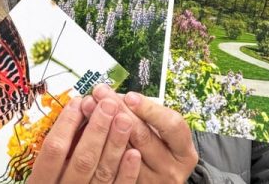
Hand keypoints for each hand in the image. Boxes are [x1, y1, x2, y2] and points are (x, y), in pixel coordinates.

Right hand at [28, 95, 140, 183]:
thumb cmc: (57, 180)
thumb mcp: (48, 169)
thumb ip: (61, 147)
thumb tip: (79, 110)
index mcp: (43, 181)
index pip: (53, 150)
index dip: (66, 124)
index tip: (79, 101)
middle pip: (82, 160)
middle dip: (97, 129)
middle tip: (108, 104)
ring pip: (103, 173)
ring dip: (115, 145)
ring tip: (125, 120)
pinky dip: (126, 172)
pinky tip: (134, 153)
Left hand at [83, 85, 198, 182]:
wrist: (157, 176)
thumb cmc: (159, 145)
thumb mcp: (162, 130)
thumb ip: (145, 113)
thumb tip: (115, 94)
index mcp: (183, 151)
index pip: (171, 126)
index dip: (150, 109)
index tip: (129, 96)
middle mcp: (170, 169)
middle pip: (143, 136)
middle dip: (120, 110)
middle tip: (102, 93)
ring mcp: (151, 182)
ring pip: (123, 152)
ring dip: (103, 124)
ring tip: (89, 105)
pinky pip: (111, 166)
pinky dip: (97, 144)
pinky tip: (85, 128)